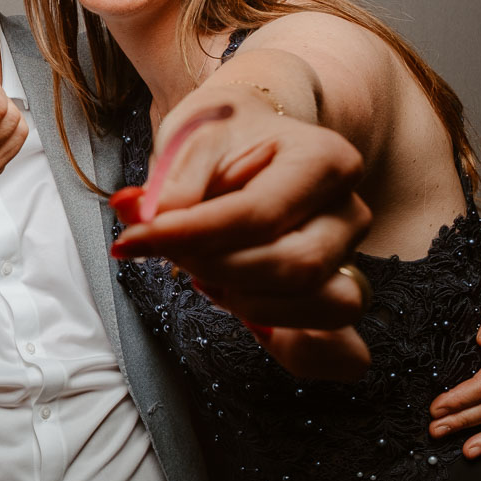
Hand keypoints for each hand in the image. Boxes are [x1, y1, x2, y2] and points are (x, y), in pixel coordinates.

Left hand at [112, 93, 371, 377]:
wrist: (248, 137)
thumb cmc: (223, 135)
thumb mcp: (193, 138)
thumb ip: (172, 182)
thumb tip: (135, 213)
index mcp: (325, 161)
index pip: (258, 215)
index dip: (191, 236)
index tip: (131, 240)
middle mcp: (350, 211)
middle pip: (294, 266)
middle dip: (214, 269)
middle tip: (162, 253)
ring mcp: (349, 256)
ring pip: (320, 305)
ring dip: (246, 302)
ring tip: (201, 274)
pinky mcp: (336, 291)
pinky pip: (337, 344)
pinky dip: (289, 341)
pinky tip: (241, 315)